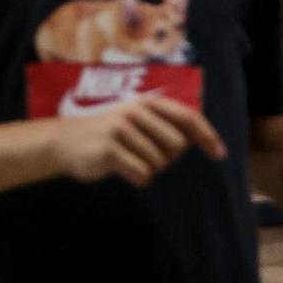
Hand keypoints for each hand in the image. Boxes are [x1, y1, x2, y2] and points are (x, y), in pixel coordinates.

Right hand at [52, 95, 225, 187]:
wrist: (62, 142)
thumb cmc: (108, 135)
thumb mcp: (135, 122)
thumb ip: (165, 126)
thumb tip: (206, 141)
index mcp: (144, 104)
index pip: (187, 117)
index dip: (207, 136)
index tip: (219, 154)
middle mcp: (134, 112)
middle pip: (177, 145)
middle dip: (167, 157)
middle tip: (144, 155)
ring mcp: (120, 130)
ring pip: (158, 163)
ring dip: (147, 168)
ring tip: (126, 160)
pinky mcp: (108, 149)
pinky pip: (142, 174)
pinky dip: (136, 177)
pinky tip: (120, 169)